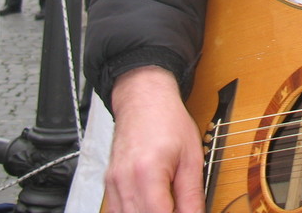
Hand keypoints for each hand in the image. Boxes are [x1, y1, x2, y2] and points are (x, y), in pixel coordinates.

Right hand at [103, 66, 204, 212]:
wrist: (144, 100)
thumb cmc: (168, 121)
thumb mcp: (192, 156)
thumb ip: (192, 193)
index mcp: (148, 172)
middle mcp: (124, 181)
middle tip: (179, 207)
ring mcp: (113, 184)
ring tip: (168, 204)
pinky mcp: (109, 185)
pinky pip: (117, 211)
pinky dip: (135, 212)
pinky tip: (151, 205)